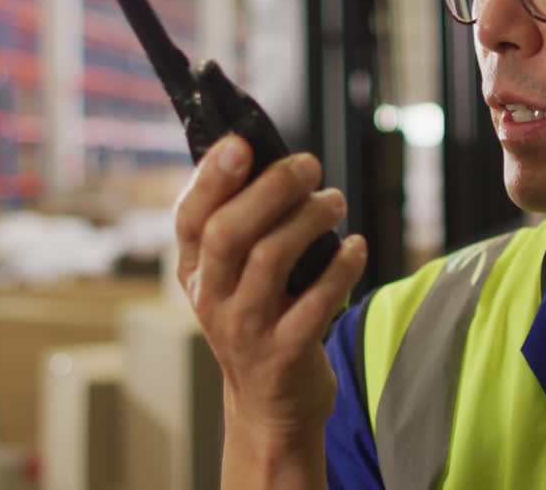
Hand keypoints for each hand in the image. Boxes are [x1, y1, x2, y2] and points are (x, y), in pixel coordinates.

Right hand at [175, 134, 367, 442]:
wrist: (271, 404)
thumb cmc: (260, 318)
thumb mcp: (234, 277)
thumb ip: (244, 224)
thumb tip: (272, 157)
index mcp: (195, 271)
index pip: (190, 217)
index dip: (212, 177)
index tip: (242, 142)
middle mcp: (212, 299)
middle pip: (229, 232)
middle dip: (271, 189)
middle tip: (309, 165)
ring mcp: (246, 329)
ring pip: (270, 260)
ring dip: (309, 220)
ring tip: (335, 201)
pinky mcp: (285, 354)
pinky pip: (316, 302)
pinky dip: (341, 267)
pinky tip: (356, 246)